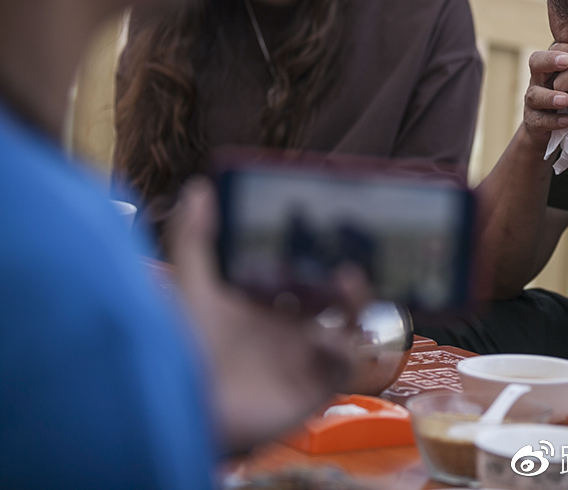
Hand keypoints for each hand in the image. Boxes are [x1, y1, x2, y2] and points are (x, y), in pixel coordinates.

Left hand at [165, 178, 367, 453]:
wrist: (188, 410)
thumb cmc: (183, 351)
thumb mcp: (191, 289)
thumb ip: (195, 240)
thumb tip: (198, 188)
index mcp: (260, 304)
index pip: (297, 271)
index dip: (314, 253)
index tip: (327, 229)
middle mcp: (285, 328)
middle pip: (328, 296)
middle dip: (339, 275)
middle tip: (344, 256)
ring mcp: (302, 356)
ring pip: (346, 324)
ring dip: (354, 302)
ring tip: (349, 280)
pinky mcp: (315, 385)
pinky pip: (347, 362)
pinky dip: (350, 345)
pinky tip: (339, 329)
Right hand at [521, 43, 567, 146]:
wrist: (558, 132)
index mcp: (552, 68)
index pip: (556, 50)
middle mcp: (539, 81)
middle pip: (536, 63)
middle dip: (550, 60)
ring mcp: (533, 102)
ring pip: (534, 94)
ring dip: (550, 96)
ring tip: (565, 99)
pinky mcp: (533, 122)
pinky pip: (539, 120)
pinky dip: (553, 120)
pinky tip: (567, 121)